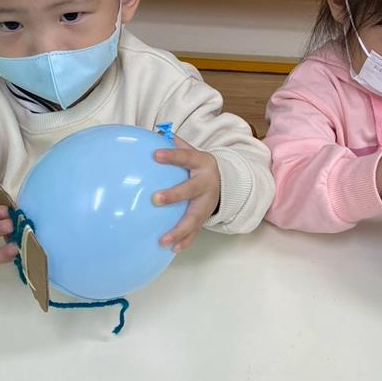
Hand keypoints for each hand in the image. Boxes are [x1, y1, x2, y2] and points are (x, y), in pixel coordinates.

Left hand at [153, 136, 221, 252]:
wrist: (227, 183)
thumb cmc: (199, 166)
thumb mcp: (194, 152)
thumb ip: (177, 144)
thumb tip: (157, 131)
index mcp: (202, 164)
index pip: (186, 157)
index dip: (172, 156)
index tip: (155, 155)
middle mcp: (206, 184)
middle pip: (191, 190)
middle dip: (174, 195)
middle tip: (155, 199)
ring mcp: (206, 204)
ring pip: (194, 218)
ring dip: (179, 230)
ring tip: (163, 240)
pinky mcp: (205, 218)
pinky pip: (195, 231)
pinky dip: (185, 241)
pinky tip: (172, 249)